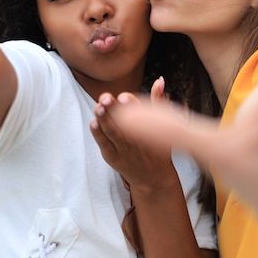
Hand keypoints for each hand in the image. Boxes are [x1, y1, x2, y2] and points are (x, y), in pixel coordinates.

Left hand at [90, 77, 177, 191]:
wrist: (154, 177)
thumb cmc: (159, 147)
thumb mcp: (164, 124)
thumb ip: (158, 100)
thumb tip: (160, 79)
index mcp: (150, 128)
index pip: (140, 112)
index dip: (130, 104)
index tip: (123, 97)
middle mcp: (137, 138)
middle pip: (123, 120)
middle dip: (114, 109)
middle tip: (106, 98)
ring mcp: (124, 148)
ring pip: (112, 131)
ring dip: (104, 119)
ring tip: (98, 107)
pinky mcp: (113, 156)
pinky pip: (104, 143)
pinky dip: (98, 133)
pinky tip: (93, 122)